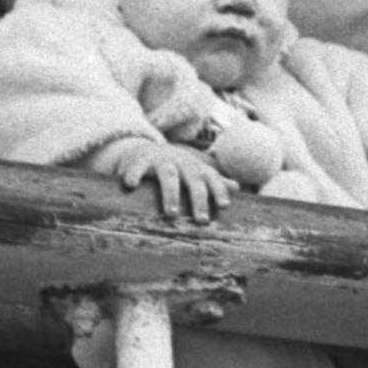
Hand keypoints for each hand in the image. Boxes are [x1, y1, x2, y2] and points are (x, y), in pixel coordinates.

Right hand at [110, 140, 233, 223]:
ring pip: (169, 175)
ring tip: (171, 213)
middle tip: (202, 220)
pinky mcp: (141, 159)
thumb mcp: (194, 170)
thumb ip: (213, 180)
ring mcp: (161, 160)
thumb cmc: (175, 166)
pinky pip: (138, 166)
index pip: (212, 178)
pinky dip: (134, 174)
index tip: (225, 205)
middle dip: (199, 199)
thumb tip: (237, 187)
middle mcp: (181, 162)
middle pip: (193, 179)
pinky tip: (130, 185)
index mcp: (196, 167)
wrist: (145, 148)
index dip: (219, 190)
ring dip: (171, 193)